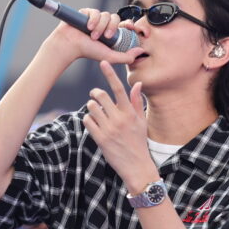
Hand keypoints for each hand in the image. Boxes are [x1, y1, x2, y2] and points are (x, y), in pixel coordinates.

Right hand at [38, 8, 143, 67]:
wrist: (70, 45)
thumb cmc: (88, 51)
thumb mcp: (111, 56)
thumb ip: (127, 57)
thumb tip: (141, 51)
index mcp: (111, 33)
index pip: (124, 24)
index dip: (129, 24)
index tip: (130, 26)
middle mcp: (104, 24)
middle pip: (116, 18)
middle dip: (112, 27)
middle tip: (106, 37)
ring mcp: (96, 18)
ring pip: (106, 15)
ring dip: (101, 26)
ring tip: (93, 36)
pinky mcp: (87, 12)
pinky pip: (96, 12)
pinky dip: (93, 20)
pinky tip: (88, 27)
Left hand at [83, 61, 156, 191]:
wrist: (136, 166)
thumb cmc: (139, 142)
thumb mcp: (141, 122)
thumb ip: (137, 102)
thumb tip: (136, 84)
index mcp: (130, 113)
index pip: (119, 89)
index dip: (110, 74)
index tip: (104, 62)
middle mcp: (119, 120)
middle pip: (101, 96)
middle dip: (95, 93)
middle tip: (95, 95)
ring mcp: (109, 129)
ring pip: (92, 108)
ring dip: (92, 107)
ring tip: (96, 112)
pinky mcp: (100, 139)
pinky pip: (88, 121)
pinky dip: (88, 119)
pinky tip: (94, 123)